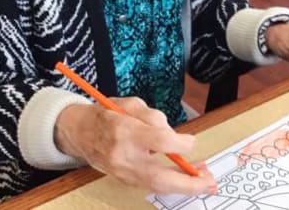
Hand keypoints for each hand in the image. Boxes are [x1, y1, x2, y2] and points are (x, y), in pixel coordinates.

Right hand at [54, 97, 216, 194]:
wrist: (79, 132)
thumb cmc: (106, 114)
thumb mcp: (130, 104)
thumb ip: (153, 117)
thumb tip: (173, 135)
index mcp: (125, 131)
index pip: (159, 141)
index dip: (180, 143)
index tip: (191, 141)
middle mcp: (123, 156)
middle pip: (159, 177)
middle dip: (188, 183)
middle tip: (209, 182)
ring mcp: (122, 172)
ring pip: (156, 185)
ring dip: (183, 185)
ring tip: (203, 181)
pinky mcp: (123, 179)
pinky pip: (150, 184)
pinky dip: (169, 182)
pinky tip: (184, 178)